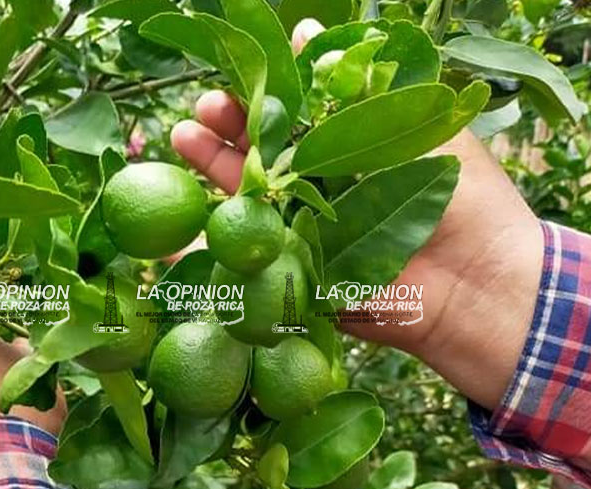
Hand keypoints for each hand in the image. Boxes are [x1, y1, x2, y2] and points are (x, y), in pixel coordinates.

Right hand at [169, 19, 543, 409]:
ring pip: (250, 192)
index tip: (241, 73)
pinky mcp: (296, 269)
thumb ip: (361, 87)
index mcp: (354, 149)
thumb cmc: (464, 201)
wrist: (475, 284)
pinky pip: (252, 244)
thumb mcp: (418, 126)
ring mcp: (306, 228)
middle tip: (203, 106)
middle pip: (265, 150)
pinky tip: (189, 191)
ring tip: (184, 135)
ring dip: (214, 162)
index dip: (268, 96)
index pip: (299, 116)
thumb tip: (308, 32)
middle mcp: (325, 186)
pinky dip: (219, 219)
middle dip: (230, 125)